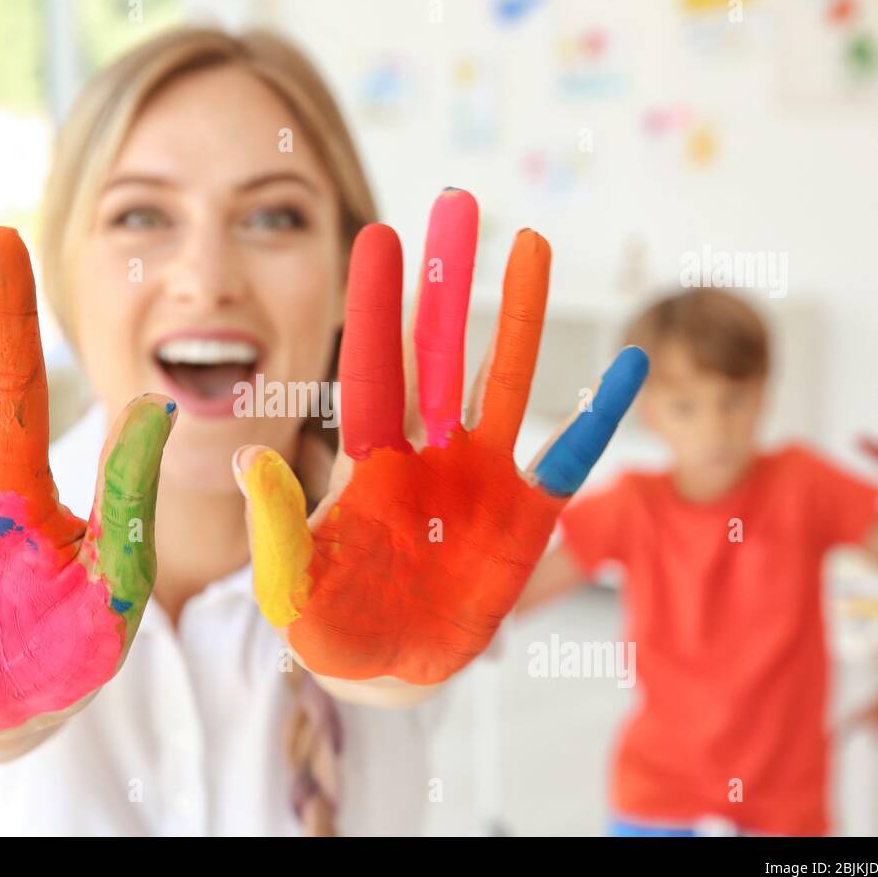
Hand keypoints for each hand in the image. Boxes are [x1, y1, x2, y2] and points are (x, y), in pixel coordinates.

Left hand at [234, 189, 645, 688]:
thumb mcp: (290, 587)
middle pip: (440, 352)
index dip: (377, 307)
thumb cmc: (326, 628)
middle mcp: (425, 451)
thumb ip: (277, 528)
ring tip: (532, 242)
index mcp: (365, 461)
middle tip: (457, 202)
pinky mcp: (525, 517)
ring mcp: (479, 478)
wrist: (383, 674)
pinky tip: (631, 365)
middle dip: (447, 281)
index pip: (371, 368)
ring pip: (503, 381)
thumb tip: (246, 459)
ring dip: (520, 316)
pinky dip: (601, 415)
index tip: (379, 235)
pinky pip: (570, 457)